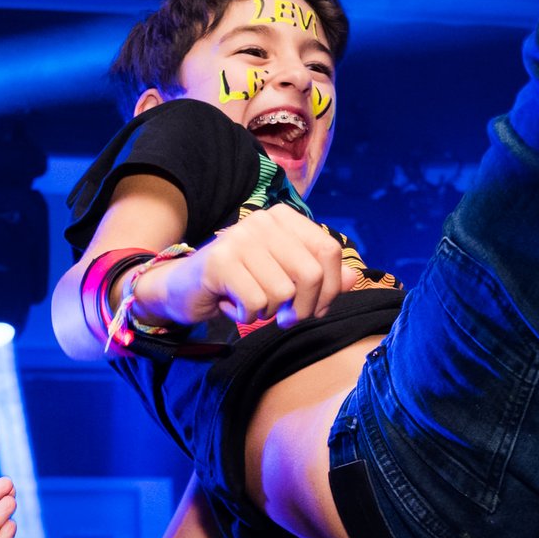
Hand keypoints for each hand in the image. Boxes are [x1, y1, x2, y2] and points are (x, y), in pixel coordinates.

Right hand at [138, 203, 346, 329]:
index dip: (331, 288)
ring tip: (251, 303)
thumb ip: (320, 276)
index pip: (329, 250)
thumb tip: (355, 278)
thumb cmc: (238, 284)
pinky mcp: (221, 261)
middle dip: (303, 308)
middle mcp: (263, 221)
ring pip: (284, 292)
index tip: (313, 308)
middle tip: (285, 319)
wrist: (183, 289)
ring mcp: (241, 238)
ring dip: (270, 312)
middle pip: (312, 274)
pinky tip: (232, 305)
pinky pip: (257, 303)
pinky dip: (247, 316)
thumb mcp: (284, 278)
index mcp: (284, 218)